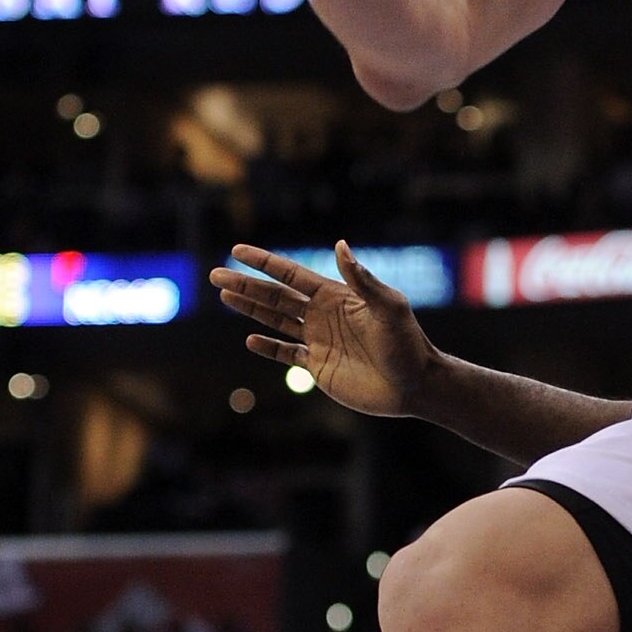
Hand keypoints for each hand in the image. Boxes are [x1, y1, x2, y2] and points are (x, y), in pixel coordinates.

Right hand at [208, 243, 435, 416]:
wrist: (416, 385)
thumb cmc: (408, 344)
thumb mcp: (388, 308)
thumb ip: (363, 280)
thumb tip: (340, 246)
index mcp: (336, 296)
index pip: (292, 275)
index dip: (265, 263)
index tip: (237, 250)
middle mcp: (324, 315)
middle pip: (276, 296)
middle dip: (246, 285)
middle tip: (215, 274)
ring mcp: (320, 341)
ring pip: (277, 321)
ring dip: (250, 309)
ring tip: (225, 296)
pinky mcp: (320, 367)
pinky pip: (287, 354)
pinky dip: (269, 348)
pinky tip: (250, 340)